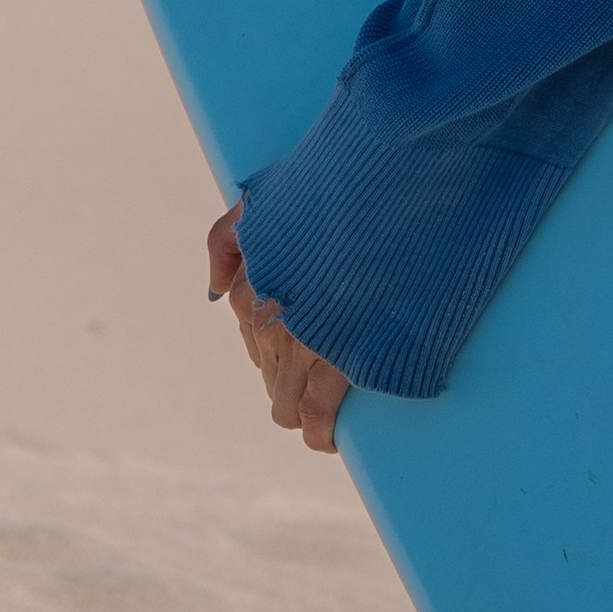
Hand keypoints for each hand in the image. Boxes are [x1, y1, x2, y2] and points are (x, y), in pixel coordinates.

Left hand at [208, 202, 352, 454]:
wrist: (398, 176)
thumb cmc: (339, 183)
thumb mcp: (270, 197)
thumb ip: (230, 236)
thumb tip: (214, 289)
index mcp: (252, 283)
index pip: (253, 338)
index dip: (277, 346)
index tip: (304, 345)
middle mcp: (270, 319)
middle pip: (270, 378)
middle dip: (292, 381)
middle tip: (326, 374)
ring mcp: (304, 344)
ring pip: (288, 404)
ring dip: (305, 410)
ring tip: (329, 412)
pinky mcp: (343, 361)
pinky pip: (318, 417)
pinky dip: (323, 431)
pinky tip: (331, 434)